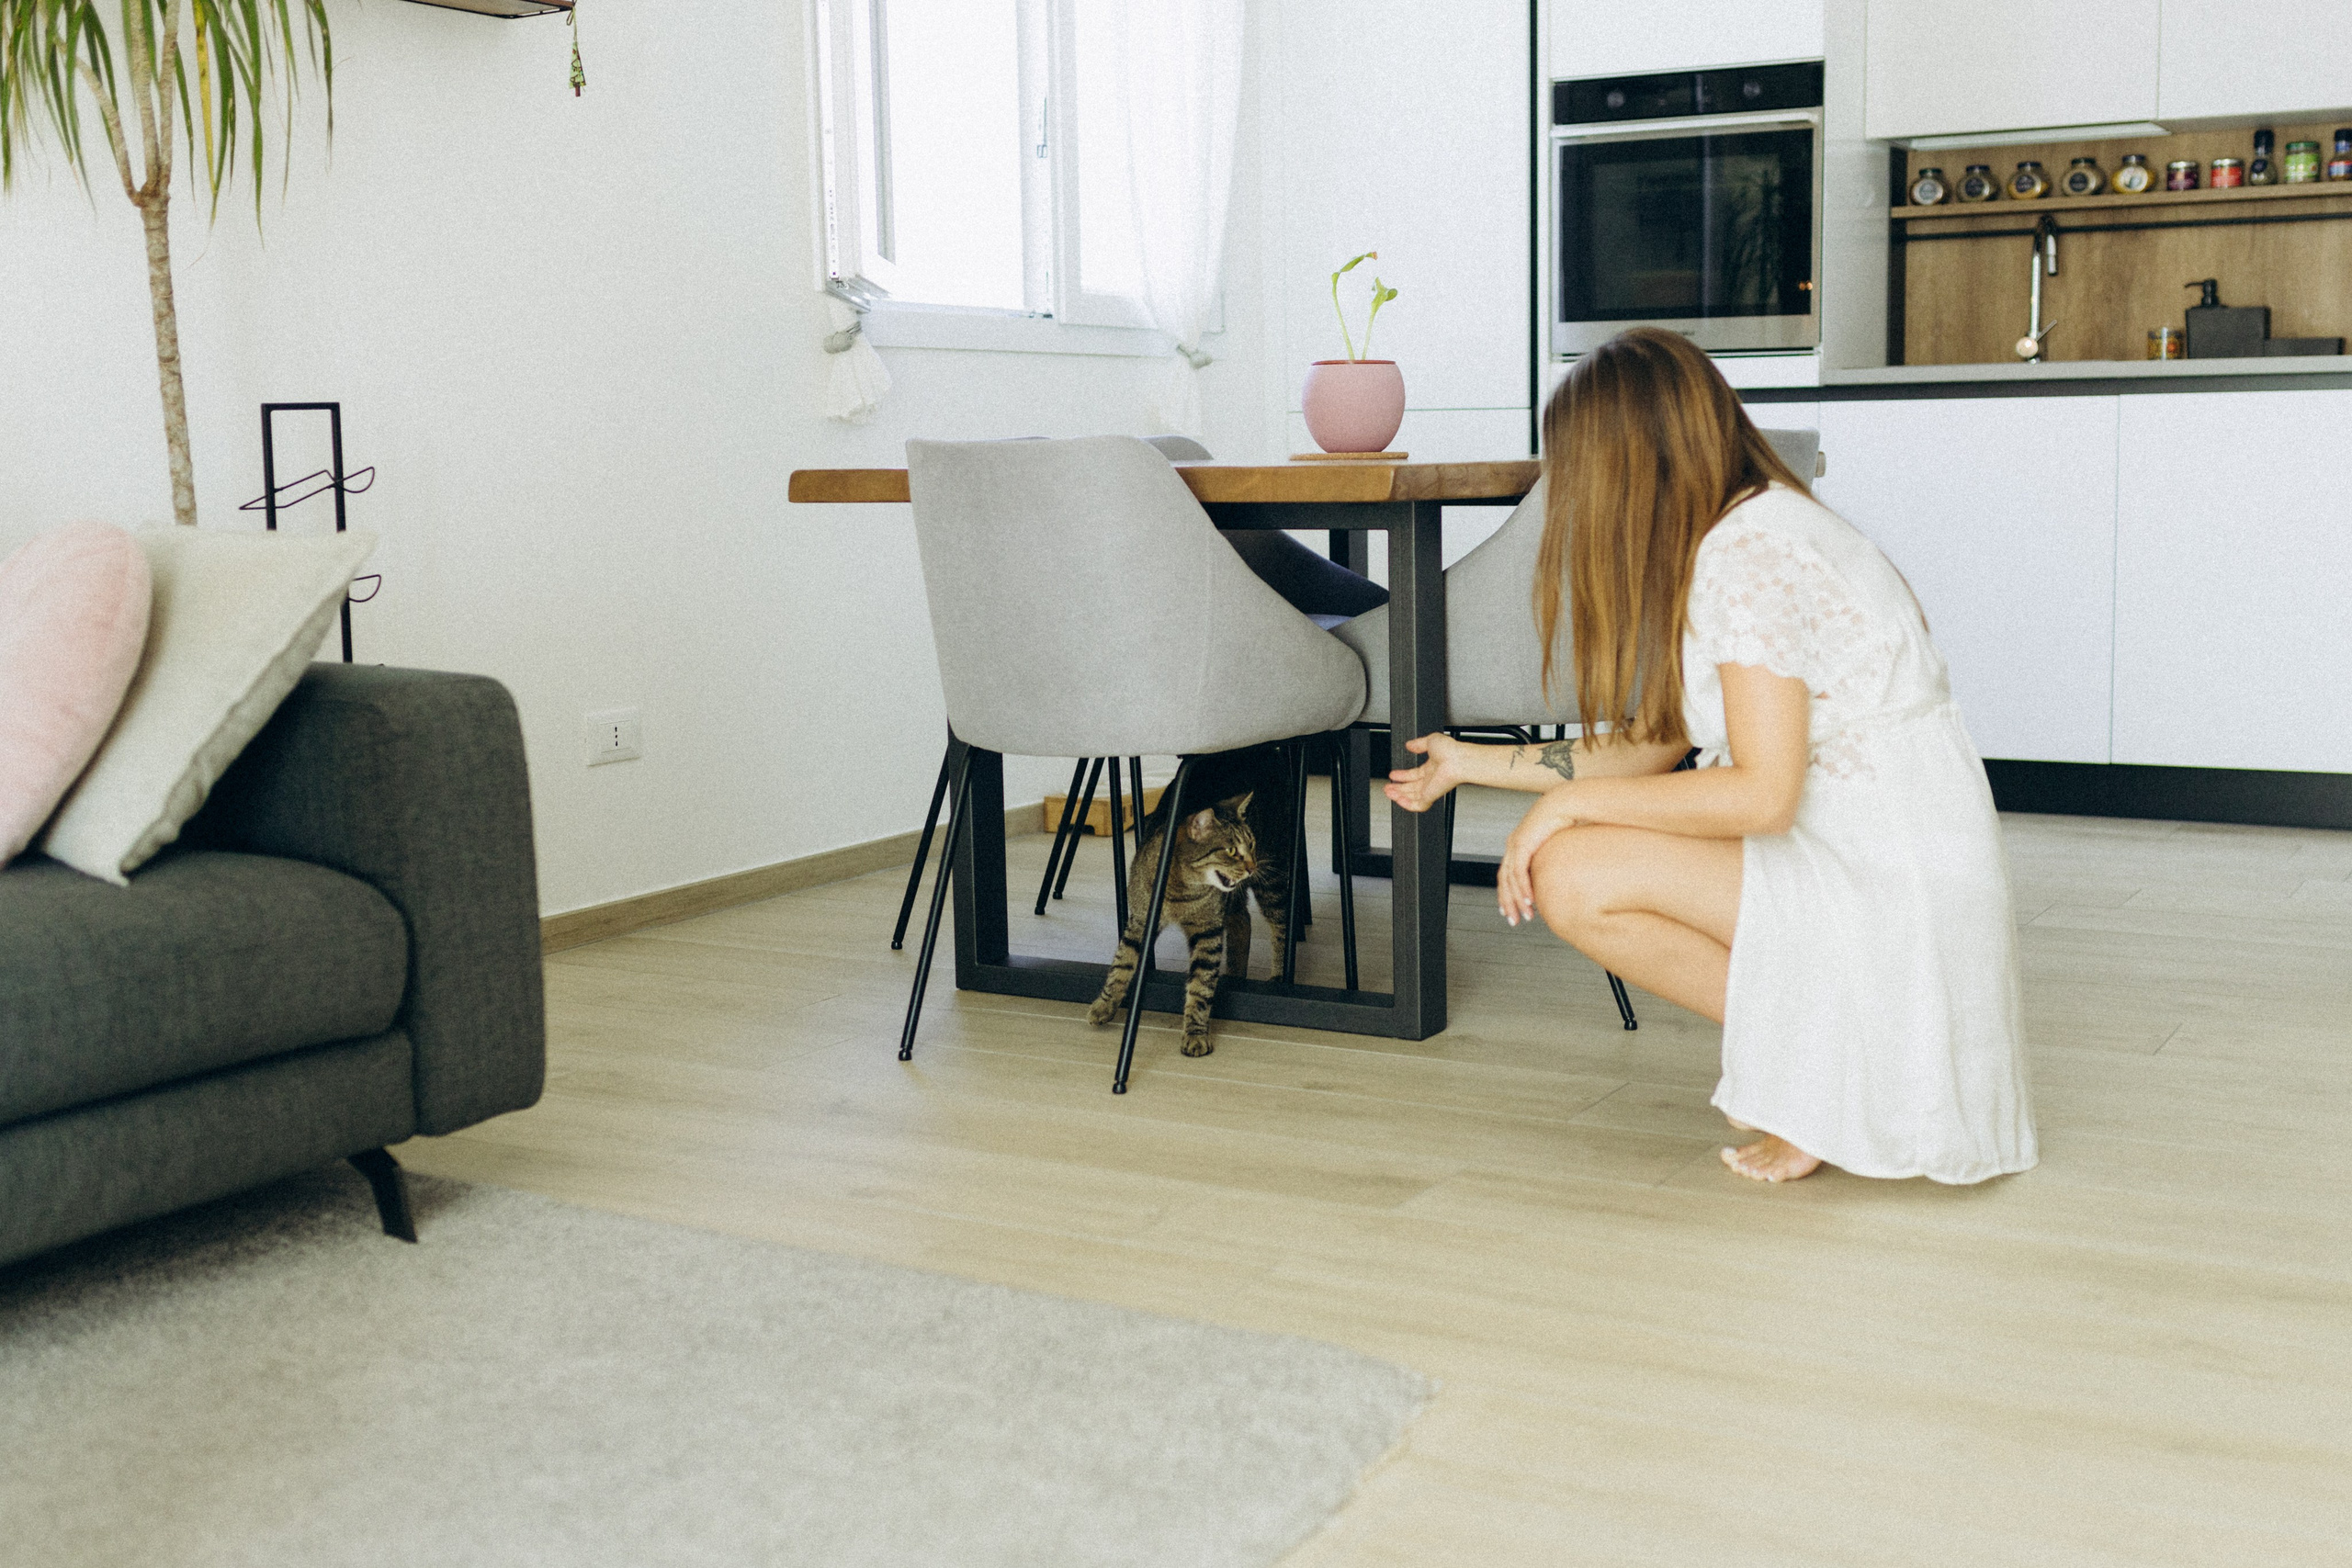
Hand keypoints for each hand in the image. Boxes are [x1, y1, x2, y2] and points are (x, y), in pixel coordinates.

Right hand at [1384, 733, 1465, 812]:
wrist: (1459, 760)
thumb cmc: (1452, 751)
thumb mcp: (1431, 740)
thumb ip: (1419, 743)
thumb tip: (1409, 744)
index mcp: (1432, 768)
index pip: (1414, 774)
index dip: (1403, 776)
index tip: (1393, 775)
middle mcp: (1432, 779)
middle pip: (1411, 787)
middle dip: (1398, 788)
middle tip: (1388, 787)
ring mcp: (1432, 788)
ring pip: (1413, 797)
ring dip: (1399, 796)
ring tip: (1389, 792)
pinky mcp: (1431, 796)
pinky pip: (1418, 805)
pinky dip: (1407, 804)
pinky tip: (1398, 800)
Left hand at [1497, 790, 1574, 925]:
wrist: (1565, 803)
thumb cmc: (1564, 820)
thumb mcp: (1554, 845)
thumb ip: (1550, 860)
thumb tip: (1558, 874)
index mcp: (1518, 844)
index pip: (1506, 875)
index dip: (1507, 894)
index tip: (1510, 909)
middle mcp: (1513, 845)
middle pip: (1503, 881)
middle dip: (1508, 903)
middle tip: (1513, 919)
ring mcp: (1515, 844)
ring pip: (1510, 880)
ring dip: (1517, 900)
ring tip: (1525, 915)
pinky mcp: (1523, 844)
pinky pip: (1519, 872)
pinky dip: (1523, 888)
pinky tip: (1529, 900)